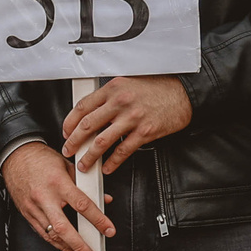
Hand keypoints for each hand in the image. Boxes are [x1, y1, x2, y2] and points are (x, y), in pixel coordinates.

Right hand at [1, 141, 114, 250]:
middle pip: (63, 227)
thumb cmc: (41, 159)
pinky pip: (41, 232)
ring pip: (51, 234)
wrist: (15, 156)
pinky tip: (64, 247)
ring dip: (67, 247)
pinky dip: (54, 242)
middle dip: (79, 244)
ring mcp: (33, 207)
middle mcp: (44, 197)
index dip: (98, 220)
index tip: (108, 229)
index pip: (82, 205)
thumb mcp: (67, 166)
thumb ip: (85, 185)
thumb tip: (103, 199)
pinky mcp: (26, 213)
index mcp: (57, 182)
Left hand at [62, 75, 190, 174]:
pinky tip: (107, 167)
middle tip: (68, 150)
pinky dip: (112, 162)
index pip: (82, 107)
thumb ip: (110, 96)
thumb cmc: (158, 87)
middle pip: (87, 126)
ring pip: (101, 142)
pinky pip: (123, 151)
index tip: (66, 132)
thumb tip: (92, 111)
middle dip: (73, 142)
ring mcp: (132, 118)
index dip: (69, 122)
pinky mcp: (145, 132)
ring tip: (84, 164)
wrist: (184, 93)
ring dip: (89, 156)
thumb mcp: (129, 83)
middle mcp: (120, 103)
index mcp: (113, 89)